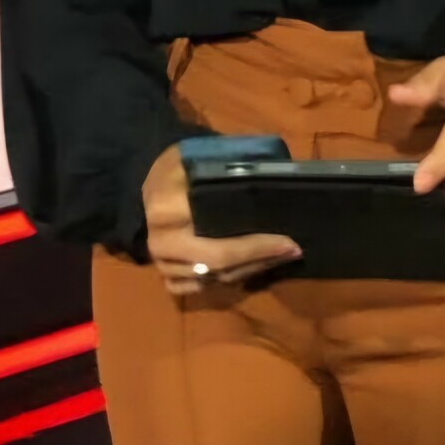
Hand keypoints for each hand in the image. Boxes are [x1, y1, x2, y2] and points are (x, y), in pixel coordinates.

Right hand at [142, 144, 302, 295]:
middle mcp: (161, 242)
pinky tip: (252, 268)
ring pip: (213, 278)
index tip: (289, 240)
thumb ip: (229, 169)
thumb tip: (272, 179)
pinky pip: (200, 289)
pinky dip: (228, 281)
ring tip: (281, 257)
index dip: (257, 245)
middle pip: (218, 264)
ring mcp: (162, 263)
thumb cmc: (182, 165)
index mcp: (166, 210)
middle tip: (294, 251)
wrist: (151, 182)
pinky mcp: (166, 276)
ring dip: (250, 270)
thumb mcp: (200, 155)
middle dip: (260, 259)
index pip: (218, 240)